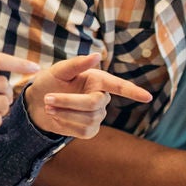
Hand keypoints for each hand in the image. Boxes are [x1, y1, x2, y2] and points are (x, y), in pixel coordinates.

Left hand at [20, 52, 152, 138]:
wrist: (37, 103)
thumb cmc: (50, 82)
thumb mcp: (59, 70)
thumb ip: (77, 63)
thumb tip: (96, 55)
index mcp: (98, 80)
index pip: (119, 86)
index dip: (133, 92)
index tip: (148, 97)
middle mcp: (101, 97)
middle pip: (93, 104)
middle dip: (68, 102)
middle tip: (47, 98)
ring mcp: (97, 115)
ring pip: (87, 118)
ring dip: (63, 112)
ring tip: (49, 105)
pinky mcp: (90, 130)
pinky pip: (82, 130)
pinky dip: (65, 123)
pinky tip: (57, 116)